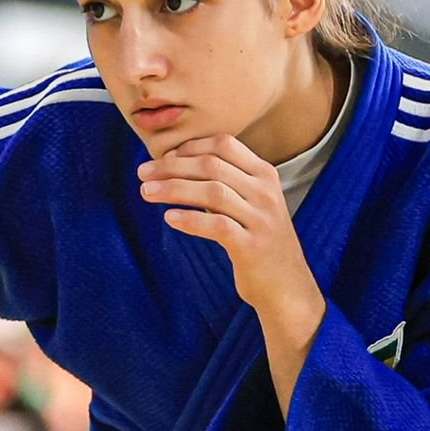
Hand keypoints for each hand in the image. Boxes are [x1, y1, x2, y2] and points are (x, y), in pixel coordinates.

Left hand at [138, 134, 318, 315]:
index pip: (224, 144)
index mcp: (264, 174)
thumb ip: (224, 182)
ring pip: (212, 192)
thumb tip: (173, 165)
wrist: (287, 285)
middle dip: (172, 166)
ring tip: (146, 192)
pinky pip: (217, 226)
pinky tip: (169, 218)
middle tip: (142, 173)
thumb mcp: (250, 203)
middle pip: (212, 166)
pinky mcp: (252, 246)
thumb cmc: (258, 240)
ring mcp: (261, 219)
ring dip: (173, 189)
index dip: (189, 147)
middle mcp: (265, 192)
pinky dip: (190, 219)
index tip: (163, 158)